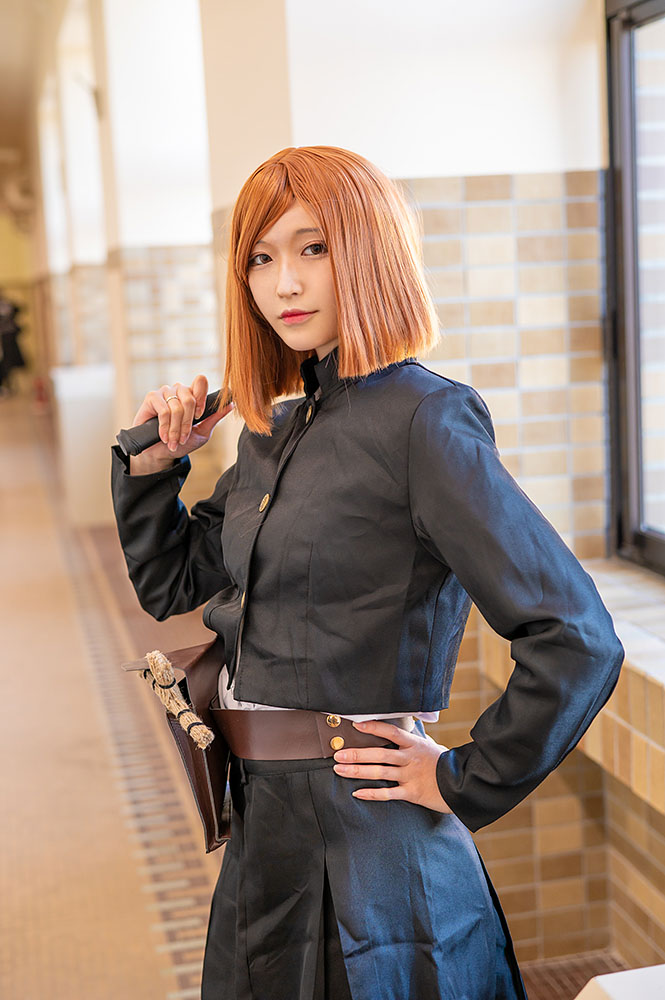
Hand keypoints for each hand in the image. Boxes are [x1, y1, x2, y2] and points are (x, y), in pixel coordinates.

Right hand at [129, 375, 233, 473]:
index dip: (202, 398)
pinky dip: (165, 426)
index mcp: (193, 395)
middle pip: (190, 399)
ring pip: (176, 407)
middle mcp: (179, 390)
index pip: (201, 382)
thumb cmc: (182, 442)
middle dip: (187, 424)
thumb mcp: (202, 432)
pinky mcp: (152, 398)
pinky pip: (163, 410)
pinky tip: (163, 436)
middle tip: (183, 438)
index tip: (199, 416)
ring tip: (173, 441)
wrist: (160, 453)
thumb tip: (231, 405)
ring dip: (175, 429)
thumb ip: (214, 418)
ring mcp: (165, 392)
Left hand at [333, 719, 451, 812]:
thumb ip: (416, 739)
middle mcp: (410, 758)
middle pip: (379, 753)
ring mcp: (411, 776)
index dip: (373, 727)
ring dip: (357, 771)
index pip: (391, 731)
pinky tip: (357, 792)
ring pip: (380, 772)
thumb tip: (406, 728)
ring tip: (340, 770)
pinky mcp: (413, 793)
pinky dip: (372, 793)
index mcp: (414, 744)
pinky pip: (388, 794)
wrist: (463, 784)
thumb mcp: (431, 746)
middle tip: (338, 754)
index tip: (356, 725)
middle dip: (357, 753)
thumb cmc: (445, 763)